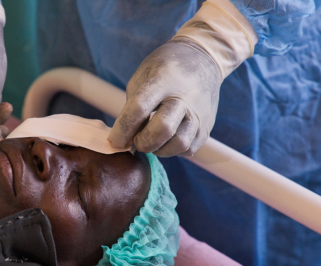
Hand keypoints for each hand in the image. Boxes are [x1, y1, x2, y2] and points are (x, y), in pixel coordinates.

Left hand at [107, 38, 221, 156]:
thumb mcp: (142, 77)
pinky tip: (166, 141)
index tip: (113, 142)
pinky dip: (172, 150)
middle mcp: (185, 97)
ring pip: (179, 143)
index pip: (139, 109)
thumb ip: (133, 108)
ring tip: (151, 141)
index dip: (122, 129)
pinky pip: (188, 149)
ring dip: (159, 149)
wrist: (202, 60)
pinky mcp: (207, 126)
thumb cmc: (164, 70)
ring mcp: (199, 113)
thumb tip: (125, 140)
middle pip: (163, 129)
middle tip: (136, 141)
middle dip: (143, 142)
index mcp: (163, 80)